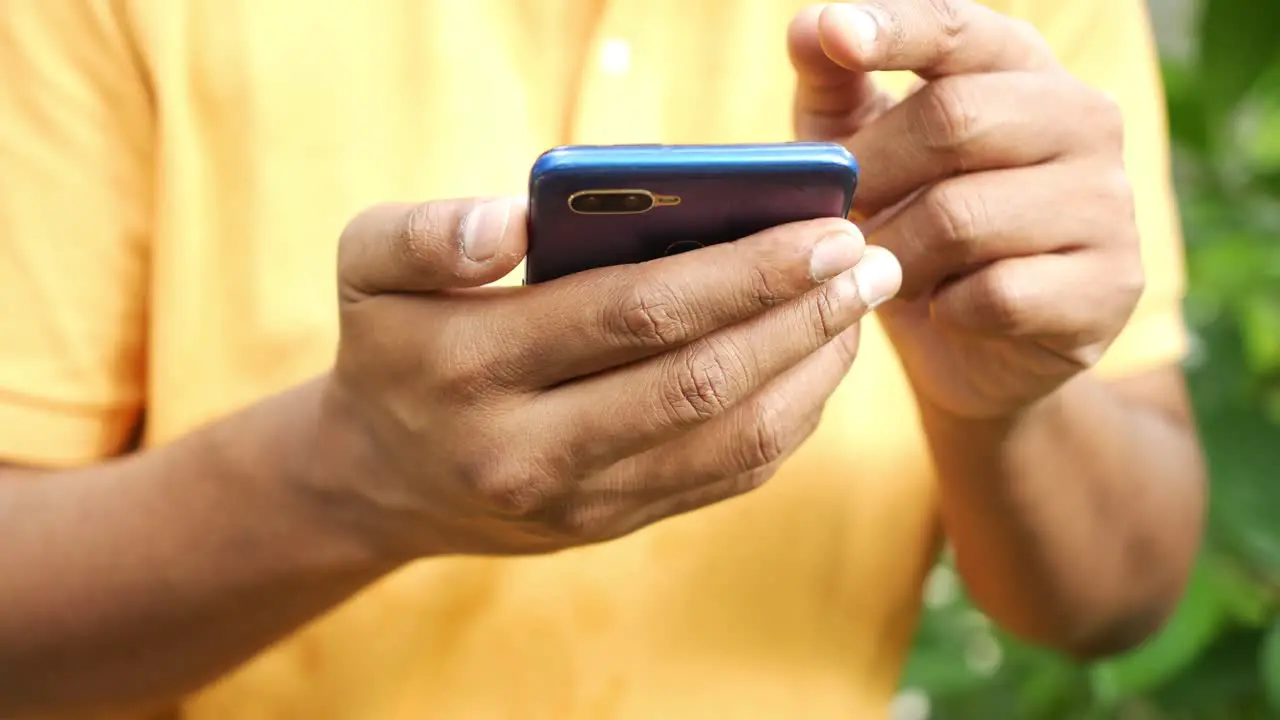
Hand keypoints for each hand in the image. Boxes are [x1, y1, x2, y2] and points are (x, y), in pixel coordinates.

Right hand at [314, 197, 901, 556]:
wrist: (381, 480)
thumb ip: (428, 231)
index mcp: (473, 367)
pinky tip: (817, 362)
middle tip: (869, 260)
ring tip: (859, 305)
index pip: (633, 313)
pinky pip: (723, 477)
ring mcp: (577, 502)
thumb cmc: (393, 345)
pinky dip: (788, 420)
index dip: (741, 272)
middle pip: (698, 381)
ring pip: (727, 440)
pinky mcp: (612, 525)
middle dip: (800, 316)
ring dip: (811, 370)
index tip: (822, 228)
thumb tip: (516, 219)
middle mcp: (529, 450)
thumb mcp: (368, 265)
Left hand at [790, 1, 1143, 419]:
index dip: (897, 30)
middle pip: (954, 119)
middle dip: (872, 171)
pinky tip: (939, 307)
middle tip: (835, 212)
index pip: (960, 30)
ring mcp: (1108, 202)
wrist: (978, 348)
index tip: (838, 33)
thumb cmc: (911, 222)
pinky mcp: (1109, 286)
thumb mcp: (864, 147)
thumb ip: (837, 84)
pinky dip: (944, 308)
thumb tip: (809, 26)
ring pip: (965, 218)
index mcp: (1023, 66)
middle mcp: (1084, 118)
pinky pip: (995, 295)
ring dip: (897, 252)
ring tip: (880, 266)